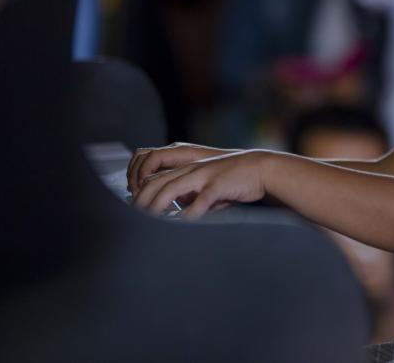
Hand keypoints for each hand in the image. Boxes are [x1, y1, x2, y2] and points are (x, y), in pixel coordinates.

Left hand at [132, 151, 270, 218]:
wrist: (260, 168)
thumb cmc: (233, 180)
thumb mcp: (207, 185)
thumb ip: (191, 195)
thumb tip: (178, 215)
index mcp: (187, 169)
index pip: (154, 179)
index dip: (140, 194)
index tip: (134, 212)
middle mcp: (191, 169)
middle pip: (156, 184)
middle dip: (141, 203)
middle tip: (133, 221)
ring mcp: (203, 175)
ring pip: (171, 189)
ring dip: (157, 207)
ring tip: (149, 224)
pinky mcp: (218, 184)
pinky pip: (200, 200)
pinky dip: (189, 214)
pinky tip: (183, 225)